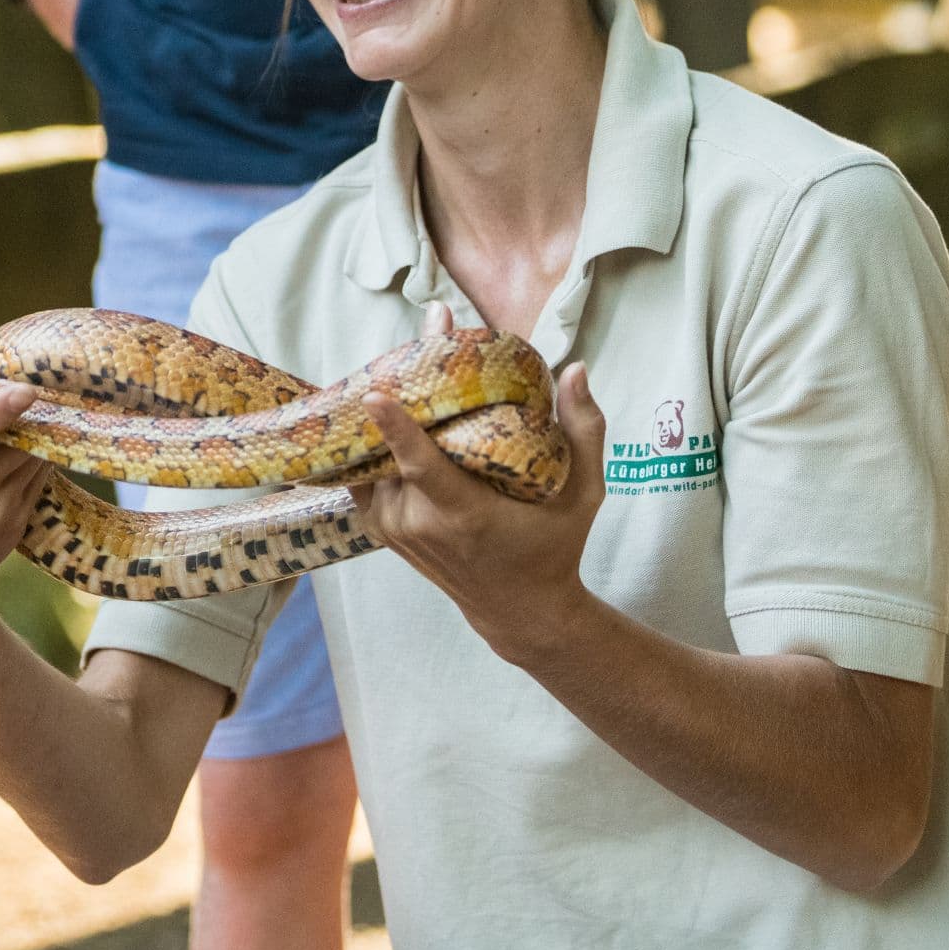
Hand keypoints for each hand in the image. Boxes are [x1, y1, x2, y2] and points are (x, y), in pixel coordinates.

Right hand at [0, 363, 43, 650]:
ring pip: (32, 455)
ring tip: (22, 415)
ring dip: (33, 431)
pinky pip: (38, 476)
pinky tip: (21, 448)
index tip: (26, 389)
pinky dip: (35, 457)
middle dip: (22, 410)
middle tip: (14, 392)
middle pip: (12, 438)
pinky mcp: (14, 525)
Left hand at [351, 304, 608, 668]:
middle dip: (400, 390)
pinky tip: (390, 404)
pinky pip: (363, 471)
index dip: (396, 429)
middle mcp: (419, 522)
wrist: (518, 610)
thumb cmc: (555, 546)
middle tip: (424, 339)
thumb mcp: (584, 494)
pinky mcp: (380, 526)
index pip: (421, 468)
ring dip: (382, 414)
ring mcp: (393, 527)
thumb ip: (585, 432)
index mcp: (465, 515)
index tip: (374, 394)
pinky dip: (373, 439)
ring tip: (411, 367)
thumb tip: (576, 369)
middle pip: (390, 448)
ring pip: (370, 456)